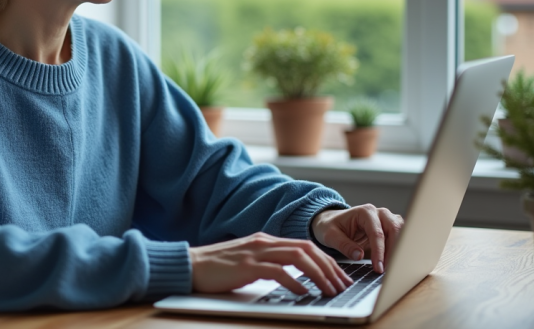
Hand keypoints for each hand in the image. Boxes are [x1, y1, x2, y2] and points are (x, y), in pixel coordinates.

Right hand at [189, 232, 352, 295]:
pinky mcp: (247, 266)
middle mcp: (264, 242)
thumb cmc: (218, 268)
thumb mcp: (248, 262)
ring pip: (298, 258)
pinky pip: (278, 271)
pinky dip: (295, 282)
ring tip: (329, 291)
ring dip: (318, 275)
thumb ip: (269, 264)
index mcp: (266, 240)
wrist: (190, 265)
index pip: (305, 246)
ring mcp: (256, 252)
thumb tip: (294, 278)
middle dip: (329, 267)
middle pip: (307, 249)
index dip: (327, 261)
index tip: (340, 277)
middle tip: (343, 286)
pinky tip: (304, 293)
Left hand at [310, 205, 403, 273]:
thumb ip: (344, 245)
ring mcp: (386, 220)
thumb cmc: (330, 226)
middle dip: (393, 251)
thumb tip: (360, 256)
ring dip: (399, 250)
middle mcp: (379, 213)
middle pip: (394, 229)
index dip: (379, 251)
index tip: (379, 268)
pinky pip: (401, 237)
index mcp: (364, 212)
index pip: (377, 233)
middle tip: (388, 270)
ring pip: (402, 232)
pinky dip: (400, 249)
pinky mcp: (389, 229)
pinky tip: (395, 263)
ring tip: (393, 268)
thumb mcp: (330, 236)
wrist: (331, 222)